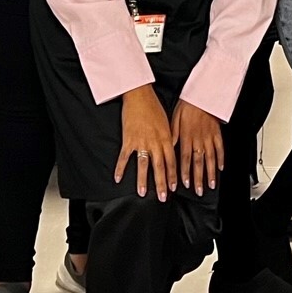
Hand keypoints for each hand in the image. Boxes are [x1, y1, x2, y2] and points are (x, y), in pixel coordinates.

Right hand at [118, 86, 175, 200]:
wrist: (139, 95)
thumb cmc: (154, 107)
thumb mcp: (167, 122)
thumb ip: (169, 138)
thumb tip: (172, 150)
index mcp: (166, 137)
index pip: (171, 161)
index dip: (173, 175)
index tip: (174, 188)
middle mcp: (155, 141)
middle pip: (159, 166)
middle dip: (161, 184)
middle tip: (162, 197)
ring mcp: (141, 141)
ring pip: (143, 165)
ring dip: (142, 180)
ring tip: (142, 193)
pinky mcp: (128, 139)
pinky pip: (124, 157)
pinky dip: (120, 168)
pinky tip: (118, 178)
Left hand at [172, 99, 224, 195]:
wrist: (203, 93)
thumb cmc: (187, 104)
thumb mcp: (174, 119)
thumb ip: (172, 136)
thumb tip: (168, 149)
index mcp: (186, 136)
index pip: (185, 159)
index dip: (185, 173)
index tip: (185, 184)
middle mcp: (198, 139)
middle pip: (198, 162)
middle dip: (198, 178)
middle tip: (198, 191)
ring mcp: (209, 137)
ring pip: (210, 158)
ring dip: (210, 173)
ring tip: (210, 185)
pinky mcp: (217, 133)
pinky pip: (220, 148)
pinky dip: (221, 159)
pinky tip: (221, 168)